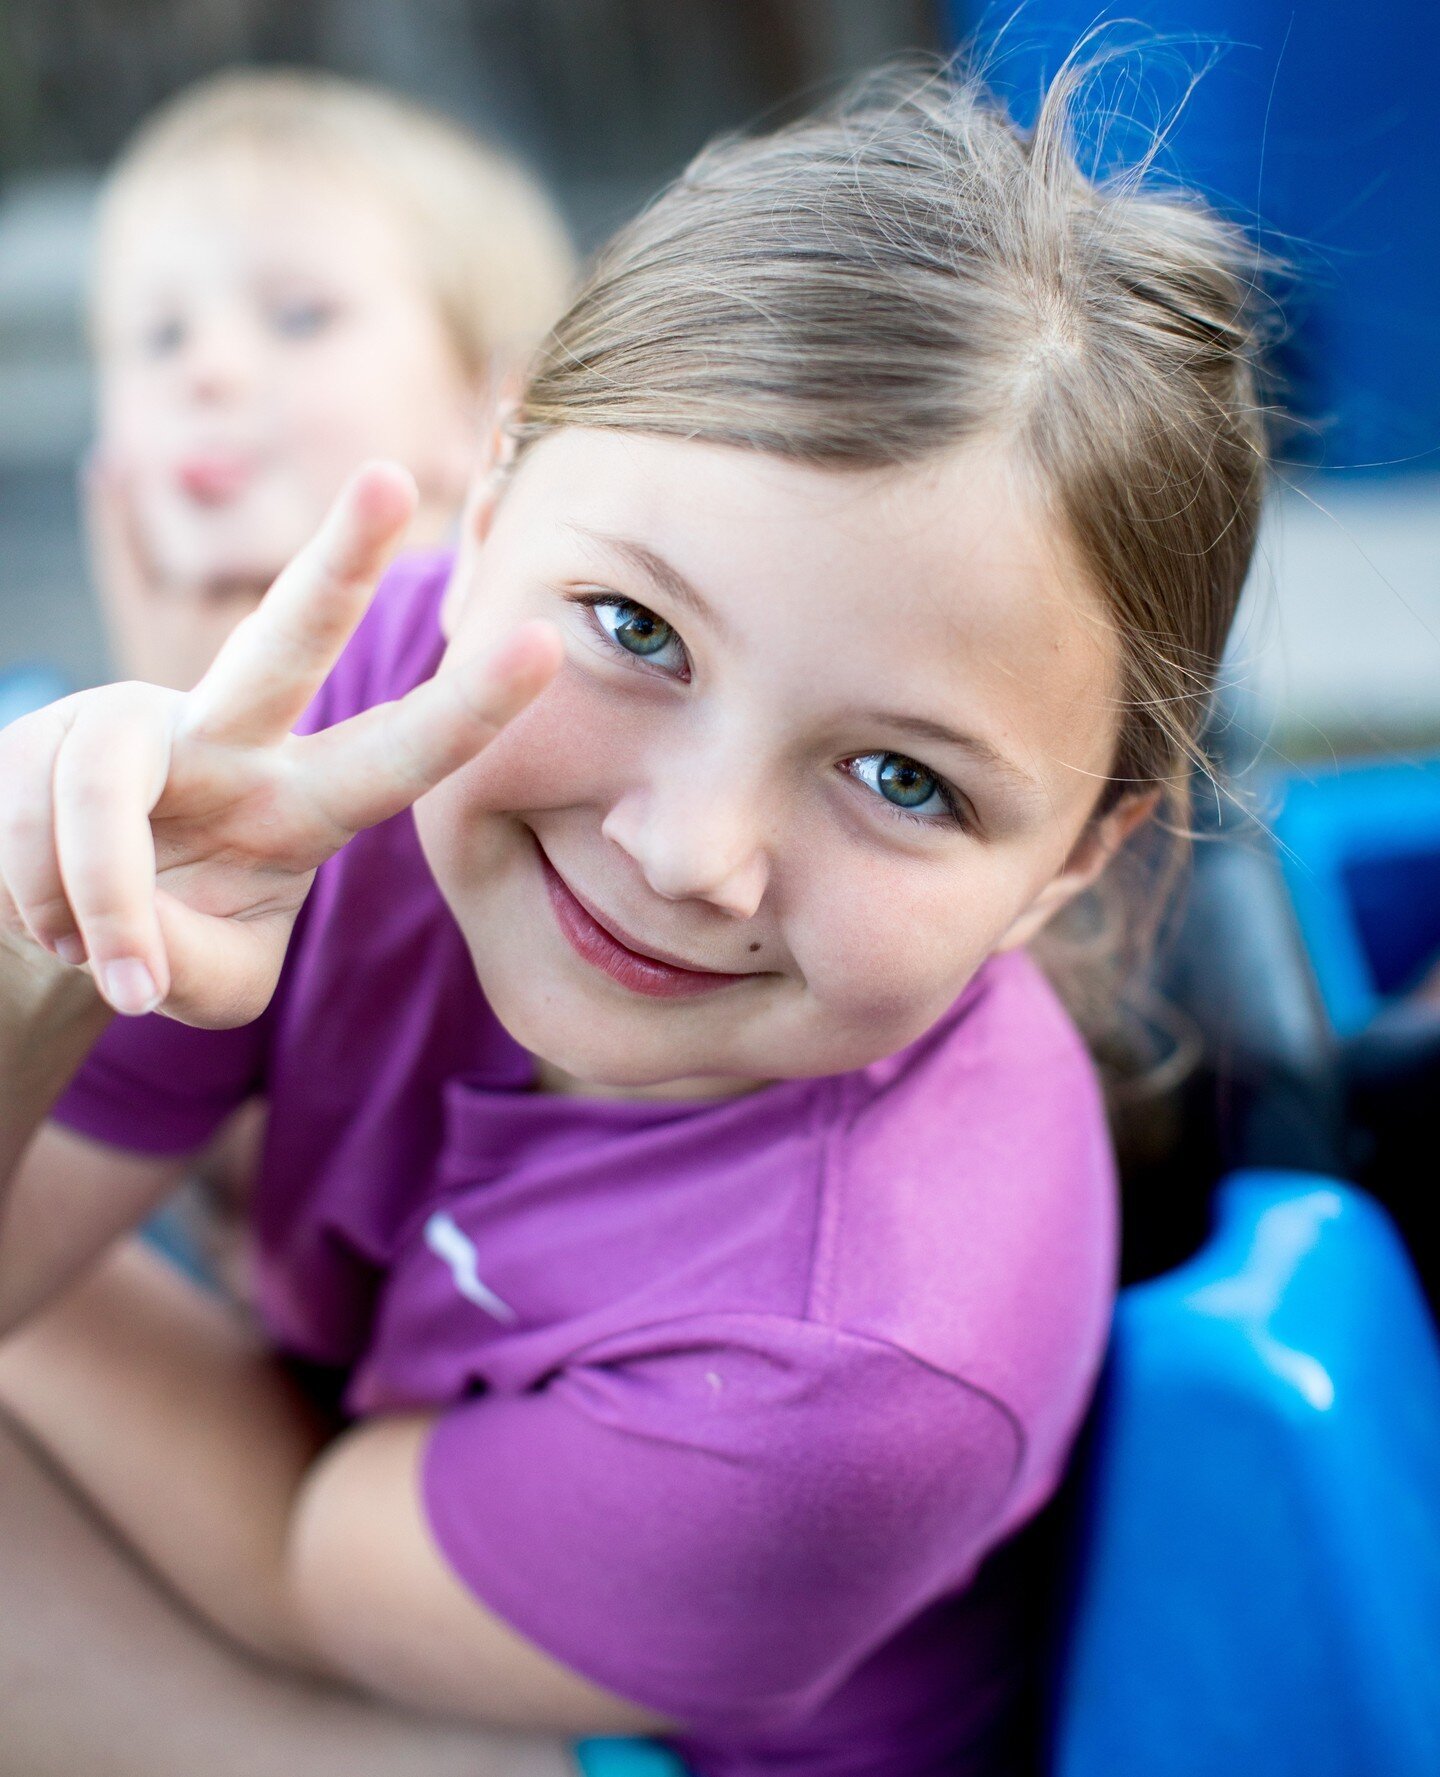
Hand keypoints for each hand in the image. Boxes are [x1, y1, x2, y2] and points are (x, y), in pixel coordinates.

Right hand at [0, 462, 559, 1027]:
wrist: (52, 935)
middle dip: (338, 560)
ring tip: (104, 965)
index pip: (396, 752)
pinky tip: (56, 926)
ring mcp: (129, 727)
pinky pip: (39, 830)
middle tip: (391, 475)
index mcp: (303, 799)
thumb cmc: (163, 948)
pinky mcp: (43, 739)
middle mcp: (229, 739)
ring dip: (100, 905)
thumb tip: (135, 935)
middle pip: (284, 637)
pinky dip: (49, 911)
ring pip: (104, 794)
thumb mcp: (208, 984)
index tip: (546, 643)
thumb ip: (198, 969)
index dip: (468, 706)